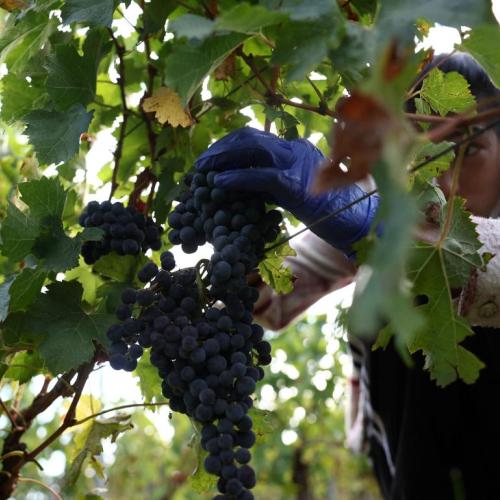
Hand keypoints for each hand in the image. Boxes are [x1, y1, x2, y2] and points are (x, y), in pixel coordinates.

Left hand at [195, 127, 378, 255]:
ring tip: (204, 171)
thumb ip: (271, 183)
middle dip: (221, 148)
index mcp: (294, 149)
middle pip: (249, 137)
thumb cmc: (325, 209)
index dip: (228, 145)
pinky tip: (218, 183)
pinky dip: (236, 177)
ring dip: (223, 158)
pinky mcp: (296, 184)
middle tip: (200, 164)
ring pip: (253, 149)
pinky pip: (261, 176)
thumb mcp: (294, 190)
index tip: (210, 158)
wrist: (355, 221)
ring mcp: (297, 163)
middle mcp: (295, 149)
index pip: (255, 137)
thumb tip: (239, 186)